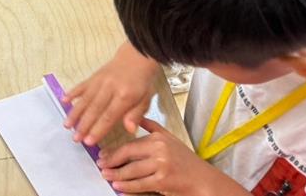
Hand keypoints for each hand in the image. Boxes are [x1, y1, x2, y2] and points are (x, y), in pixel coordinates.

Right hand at [64, 42, 159, 145]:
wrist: (137, 56)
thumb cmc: (143, 82)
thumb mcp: (146, 99)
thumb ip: (136, 114)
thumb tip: (129, 130)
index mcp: (125, 96)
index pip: (109, 116)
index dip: (98, 130)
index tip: (88, 142)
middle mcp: (109, 88)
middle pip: (94, 109)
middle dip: (83, 125)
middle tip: (75, 138)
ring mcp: (100, 81)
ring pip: (85, 99)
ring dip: (75, 112)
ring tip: (67, 125)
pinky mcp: (94, 75)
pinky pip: (81, 85)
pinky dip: (72, 92)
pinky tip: (64, 100)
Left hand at [99, 119, 221, 194]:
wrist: (205, 181)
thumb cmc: (188, 163)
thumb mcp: (171, 139)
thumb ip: (153, 128)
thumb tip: (138, 118)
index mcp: (158, 138)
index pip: (129, 144)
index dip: (114, 151)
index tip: (104, 154)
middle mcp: (159, 149)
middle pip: (128, 155)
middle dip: (111, 162)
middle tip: (101, 165)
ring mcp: (161, 165)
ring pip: (131, 171)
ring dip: (116, 175)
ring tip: (107, 176)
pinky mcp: (163, 180)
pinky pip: (140, 184)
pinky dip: (127, 186)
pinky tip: (119, 187)